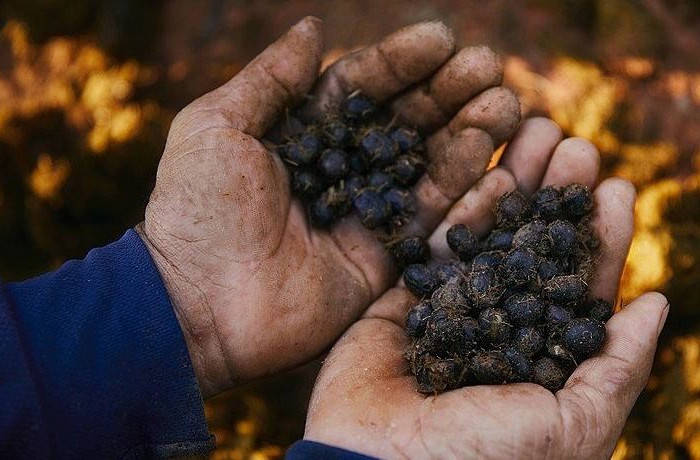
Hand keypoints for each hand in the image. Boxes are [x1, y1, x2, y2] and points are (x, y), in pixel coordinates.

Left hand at [137, 17, 520, 396]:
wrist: (196, 306)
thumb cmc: (197, 210)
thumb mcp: (217, 127)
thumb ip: (271, 79)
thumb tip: (312, 27)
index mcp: (305, 136)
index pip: (364, 88)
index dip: (403, 62)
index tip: (443, 37)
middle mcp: (342, 173)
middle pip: (406, 124)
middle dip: (448, 93)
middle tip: (489, 68)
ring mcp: (366, 218)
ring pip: (428, 169)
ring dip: (469, 136)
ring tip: (503, 106)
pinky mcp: (382, 264)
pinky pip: (432, 225)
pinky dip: (466, 196)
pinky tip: (495, 164)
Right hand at [303, 122, 670, 458]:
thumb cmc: (486, 459)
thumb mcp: (576, 424)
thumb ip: (617, 365)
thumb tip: (658, 303)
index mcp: (545, 362)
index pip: (582, 289)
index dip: (602, 238)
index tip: (616, 189)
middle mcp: (499, 331)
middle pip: (535, 251)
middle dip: (558, 199)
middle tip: (578, 148)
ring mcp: (450, 314)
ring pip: (488, 238)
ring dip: (514, 186)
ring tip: (537, 135)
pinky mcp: (401, 302)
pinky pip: (434, 247)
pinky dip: (459, 209)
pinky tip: (489, 171)